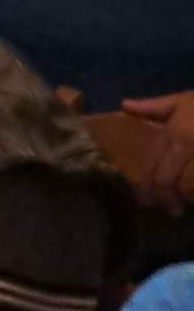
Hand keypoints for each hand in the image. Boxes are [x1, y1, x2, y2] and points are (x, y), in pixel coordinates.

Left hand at [120, 90, 193, 214]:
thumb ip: (154, 107)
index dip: (144, 186)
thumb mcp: (183, 100)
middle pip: (166, 181)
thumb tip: (124, 105)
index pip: (151, 165)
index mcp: (175, 133)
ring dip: (187, 198)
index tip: (145, 200)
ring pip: (189, 188)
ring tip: (187, 202)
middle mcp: (189, 145)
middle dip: (164, 198)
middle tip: (169, 209)